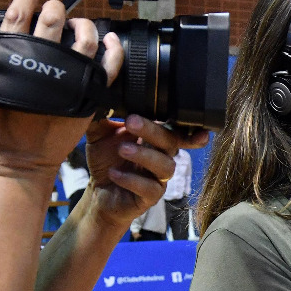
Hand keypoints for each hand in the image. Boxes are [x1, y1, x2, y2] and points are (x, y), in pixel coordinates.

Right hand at [0, 0, 123, 180]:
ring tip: (76, 23)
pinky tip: (109, 38)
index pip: (20, 15)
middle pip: (54, 20)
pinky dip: (113, 49)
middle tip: (52, 10)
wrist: (19, 162)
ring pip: (85, 38)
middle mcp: (44, 65)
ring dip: (83, 23)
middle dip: (53, 8)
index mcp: (13, 59)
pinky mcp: (89, 96)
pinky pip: (109, 68)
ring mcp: (71, 80)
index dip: (25, 0)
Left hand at [81, 115, 208, 230]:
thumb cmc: (106, 160)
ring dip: (144, 155)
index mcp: (154, 139)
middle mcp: (161, 157)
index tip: (192, 120)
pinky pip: (149, 189)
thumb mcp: (100, 134)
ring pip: (165, 166)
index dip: (189, 127)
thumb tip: (102, 92)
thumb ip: (105, 116)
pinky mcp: (149, 197)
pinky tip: (114, 173)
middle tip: (131, 121)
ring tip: (122, 149)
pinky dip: (131, 180)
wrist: (98, 191)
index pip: (174, 129)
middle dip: (152, 131)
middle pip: (170, 142)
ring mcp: (158, 179)